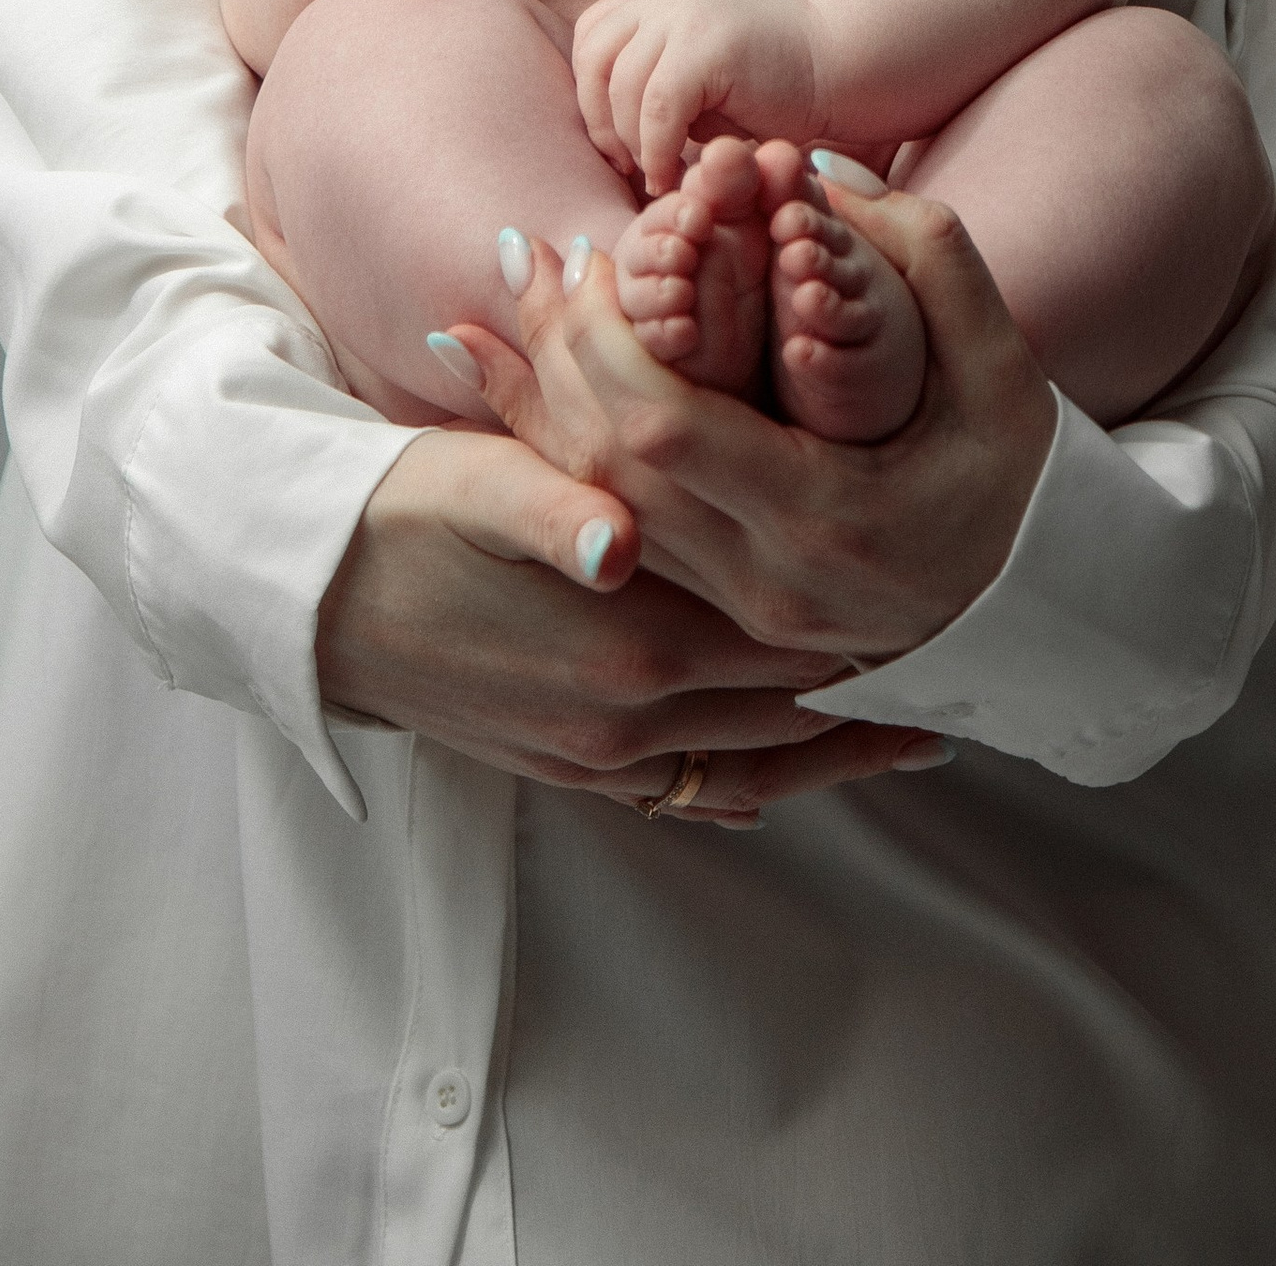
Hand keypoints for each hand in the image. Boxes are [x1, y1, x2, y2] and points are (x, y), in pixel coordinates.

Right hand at [315, 426, 952, 826]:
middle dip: (872, 683)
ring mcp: (597, 755)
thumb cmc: (404, 511)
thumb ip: (561, 508)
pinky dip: (750, 783)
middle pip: (788, 709)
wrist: (307, 596)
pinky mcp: (567, 770)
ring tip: (921, 732)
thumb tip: (616, 539)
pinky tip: (788, 772)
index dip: (867, 611)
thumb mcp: (482, 482)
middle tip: (969, 659)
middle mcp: (625, 717)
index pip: (785, 630)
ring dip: (832, 748)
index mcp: (625, 638)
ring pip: (752, 766)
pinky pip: (685, 793)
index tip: (947, 593)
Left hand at [453, 188, 1058, 667]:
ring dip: (545, 402)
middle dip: (555, 354)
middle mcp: (767, 582)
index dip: (604, 339)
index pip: (664, 431)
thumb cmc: (1028, 479)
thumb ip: (923, 254)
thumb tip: (819, 175)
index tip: (591, 252)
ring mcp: (743, 611)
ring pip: (599, 510)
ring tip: (516, 301)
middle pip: (608, 470)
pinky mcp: (730, 615)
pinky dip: (570, 454)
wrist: (1048, 614)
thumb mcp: (1002, 363)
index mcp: (827, 518)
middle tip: (530, 256)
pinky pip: (624, 534)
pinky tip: (530, 390)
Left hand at [570, 0, 826, 192]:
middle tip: (626, 166)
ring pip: (623, 88)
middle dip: (600, 123)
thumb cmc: (773, 84)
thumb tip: (601, 127)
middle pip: (594, 61)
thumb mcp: (698, 72)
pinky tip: (672, 174)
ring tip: (656, 174)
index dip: (591, 94)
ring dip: (632, 144)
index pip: (591, 38)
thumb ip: (652, 80)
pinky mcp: (709, 44)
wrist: (843, 62)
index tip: (614, 141)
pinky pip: (657, 107)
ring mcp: (686, 13)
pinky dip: (656, 150)